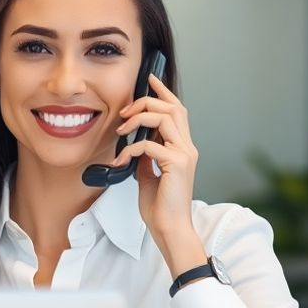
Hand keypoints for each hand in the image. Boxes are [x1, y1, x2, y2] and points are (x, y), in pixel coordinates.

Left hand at [111, 73, 199, 242]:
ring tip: (121, 131)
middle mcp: (187, 147)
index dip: (163, 91)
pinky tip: (120, 162)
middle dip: (146, 101)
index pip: (177, 110)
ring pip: (164, 118)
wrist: (169, 228)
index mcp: (182, 148)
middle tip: (124, 111)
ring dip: (138, 119)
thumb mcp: (148, 175)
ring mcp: (184, 154)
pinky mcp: (176, 164)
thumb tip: (135, 144)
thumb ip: (146, 157)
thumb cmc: (160, 207)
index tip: (149, 79)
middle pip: (172, 107)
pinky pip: (150, 145)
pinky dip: (130, 149)